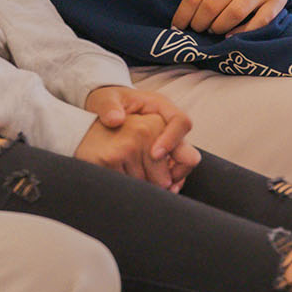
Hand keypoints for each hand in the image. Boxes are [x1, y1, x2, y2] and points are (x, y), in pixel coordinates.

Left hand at [84, 85, 200, 189]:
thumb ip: (108, 107)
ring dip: (174, 177)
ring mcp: (168, 139)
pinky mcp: (163, 154)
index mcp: (161, 106)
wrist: (105, 109)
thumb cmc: (107, 101)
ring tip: (160, 190)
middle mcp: (168, 124)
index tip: (154, 154)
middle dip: (178, 165)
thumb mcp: (104, 100)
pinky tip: (158, 192)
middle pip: (188, 145)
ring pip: (184, 161)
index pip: (180, 121)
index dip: (172, 139)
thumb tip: (115, 119)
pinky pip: (173, 169)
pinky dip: (168, 181)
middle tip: (162, 180)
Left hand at [172, 0, 289, 33]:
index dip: (183, 13)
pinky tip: (230, 35)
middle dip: (198, 23)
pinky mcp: (275, 2)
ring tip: (211, 29)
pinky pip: (259, 22)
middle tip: (195, 28)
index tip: (177, 25)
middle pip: (213, 5)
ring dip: (217, 27)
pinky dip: (242, 32)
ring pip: (234, 13)